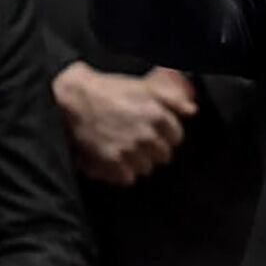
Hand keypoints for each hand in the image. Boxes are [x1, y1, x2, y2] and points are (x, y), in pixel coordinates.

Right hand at [51, 62, 198, 183]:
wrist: (73, 99)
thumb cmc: (108, 90)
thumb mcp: (143, 87)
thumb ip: (172, 100)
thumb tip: (192, 110)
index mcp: (157, 115)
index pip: (176, 137)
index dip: (166, 134)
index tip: (155, 131)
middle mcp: (146, 135)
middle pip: (163, 155)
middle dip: (153, 148)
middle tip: (138, 139)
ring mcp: (129, 150)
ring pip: (146, 168)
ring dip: (138, 161)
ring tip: (124, 147)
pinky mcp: (111, 163)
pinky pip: (128, 178)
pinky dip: (121, 171)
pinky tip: (114, 157)